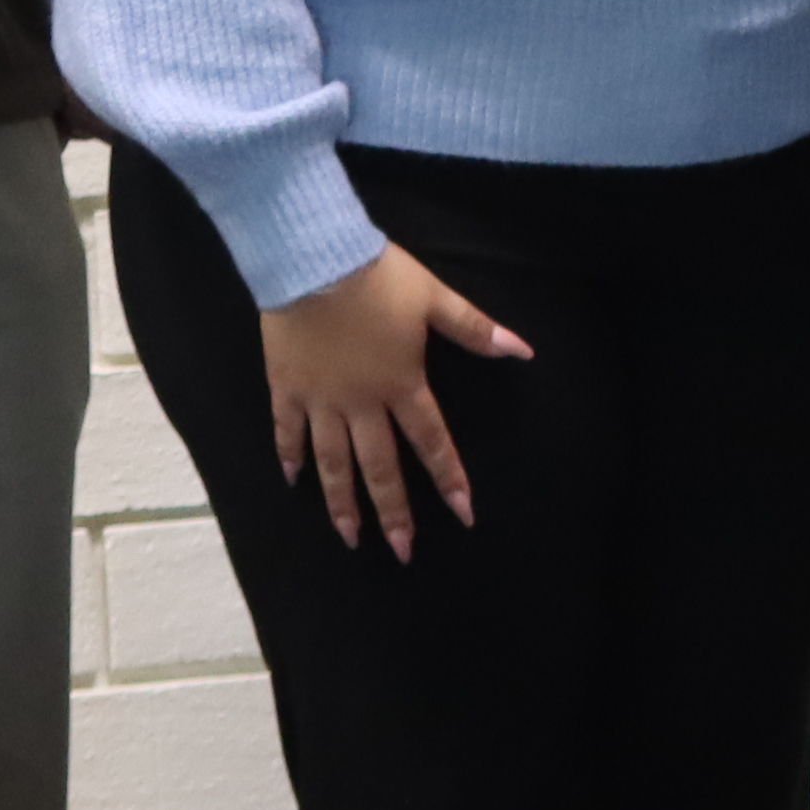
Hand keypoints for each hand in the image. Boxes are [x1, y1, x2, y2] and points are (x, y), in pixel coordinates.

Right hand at [255, 241, 531, 557]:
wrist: (312, 259)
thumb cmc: (377, 278)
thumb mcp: (434, 299)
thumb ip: (475, 330)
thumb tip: (523, 350)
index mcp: (402, 385)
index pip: (433, 443)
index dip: (450, 479)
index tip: (463, 514)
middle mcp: (362, 404)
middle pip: (380, 468)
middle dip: (394, 513)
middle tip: (402, 550)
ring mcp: (321, 400)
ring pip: (333, 462)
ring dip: (341, 502)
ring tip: (349, 537)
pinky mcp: (286, 387)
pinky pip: (287, 431)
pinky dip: (290, 456)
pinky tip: (293, 480)